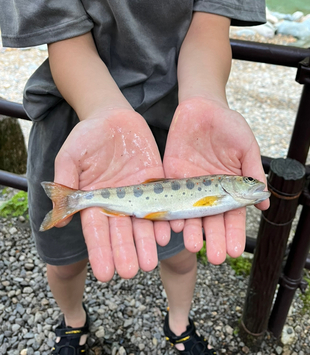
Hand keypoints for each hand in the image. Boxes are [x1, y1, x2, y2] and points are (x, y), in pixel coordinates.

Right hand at [54, 108, 170, 280]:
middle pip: (122, 231)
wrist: (112, 116)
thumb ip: (66, 185)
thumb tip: (59, 219)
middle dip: (126, 252)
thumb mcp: (70, 157)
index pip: (97, 230)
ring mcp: (139, 192)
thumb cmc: (86, 136)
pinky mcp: (157, 180)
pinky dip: (167, 216)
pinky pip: (163, 201)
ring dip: (147, 242)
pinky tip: (170, 231)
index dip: (101, 251)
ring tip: (151, 262)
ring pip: (144, 222)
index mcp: (95, 200)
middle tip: (131, 272)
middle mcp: (118, 202)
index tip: (105, 273)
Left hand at [163, 97, 267, 264]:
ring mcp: (189, 185)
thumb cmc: (229, 125)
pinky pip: (169, 196)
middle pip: (211, 220)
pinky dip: (170, 210)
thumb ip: (253, 173)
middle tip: (216, 257)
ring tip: (194, 245)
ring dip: (192, 229)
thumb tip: (264, 203)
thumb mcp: (247, 147)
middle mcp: (209, 191)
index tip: (236, 250)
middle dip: (214, 238)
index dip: (234, 232)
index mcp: (229, 187)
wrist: (202, 106)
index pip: (233, 215)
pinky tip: (173, 224)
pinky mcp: (171, 175)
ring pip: (190, 212)